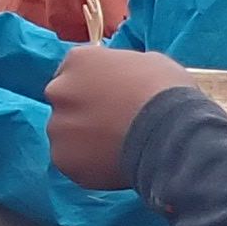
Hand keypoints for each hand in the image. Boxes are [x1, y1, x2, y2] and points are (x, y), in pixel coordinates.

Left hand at [46, 43, 195, 188]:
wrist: (169, 133)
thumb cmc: (166, 93)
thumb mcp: (147, 62)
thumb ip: (122, 68)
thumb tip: (124, 77)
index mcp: (78, 60)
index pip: (75, 71)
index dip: (94, 87)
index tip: (109, 99)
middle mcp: (59, 89)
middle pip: (66, 102)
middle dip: (84, 112)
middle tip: (112, 126)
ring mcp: (57, 126)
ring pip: (66, 135)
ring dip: (84, 140)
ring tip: (116, 149)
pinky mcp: (62, 158)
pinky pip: (72, 162)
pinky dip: (88, 165)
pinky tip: (113, 164)